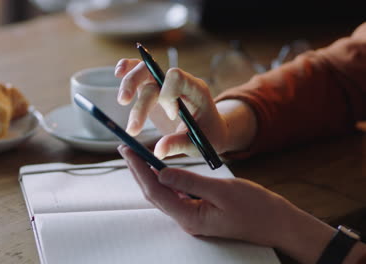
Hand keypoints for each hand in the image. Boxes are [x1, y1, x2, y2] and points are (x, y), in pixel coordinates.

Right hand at [115, 59, 255, 158]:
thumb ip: (177, 144)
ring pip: (143, 71)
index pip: (177, 78)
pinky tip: (118, 72)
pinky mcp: (152, 88)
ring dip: (129, 83)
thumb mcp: (198, 143)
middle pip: (154, 73)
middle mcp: (178, 82)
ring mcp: (163, 83)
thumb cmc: (207, 135)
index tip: (172, 116)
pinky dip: (127, 68)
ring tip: (122, 102)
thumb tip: (157, 151)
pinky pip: (138, 71)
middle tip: (127, 108)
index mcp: (195, 89)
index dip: (169, 95)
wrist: (208, 130)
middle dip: (139, 89)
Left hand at [117, 144, 336, 263]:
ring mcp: (192, 217)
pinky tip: (160, 168)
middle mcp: (187, 220)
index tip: (127, 151)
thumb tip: (160, 173)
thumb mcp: (223, 190)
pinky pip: (175, 194)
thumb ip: (190, 182)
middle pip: (154, 194)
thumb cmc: (256, 208)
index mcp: (190, 218)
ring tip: (137, 156)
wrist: (277, 223)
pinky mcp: (199, 211)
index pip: (155, 191)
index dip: (139, 170)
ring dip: (149, 175)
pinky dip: (165, 180)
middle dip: (138, 171)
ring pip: (163, 194)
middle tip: (125, 149)